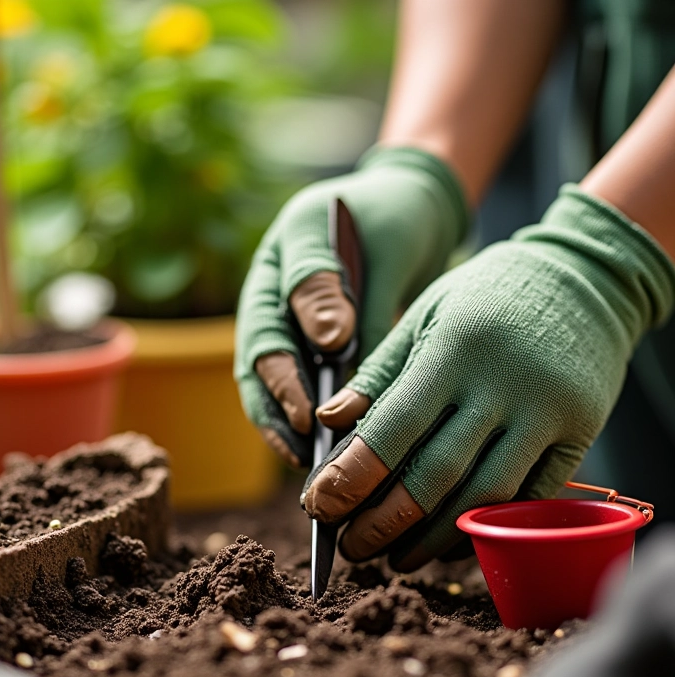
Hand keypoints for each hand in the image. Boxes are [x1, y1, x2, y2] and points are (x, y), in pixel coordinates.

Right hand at [235, 146, 467, 467]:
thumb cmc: (387, 215)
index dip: (284, 380)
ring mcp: (300, 330)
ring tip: (316, 465)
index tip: (311, 413)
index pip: (266, 336)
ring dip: (294, 426)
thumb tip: (329, 344)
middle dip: (281, 416)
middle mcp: (277, 307)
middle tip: (307, 457)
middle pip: (263, 372)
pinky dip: (326, 419)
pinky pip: (317, 389)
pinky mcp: (327, 349)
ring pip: (282, 388)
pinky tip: (342, 447)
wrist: (415, 209)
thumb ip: (336, 288)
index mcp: (273, 274)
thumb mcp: (360, 237)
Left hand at [302, 186, 674, 568]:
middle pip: (436, 474)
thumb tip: (329, 421)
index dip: (353, 475)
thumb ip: (379, 373)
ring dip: (433, 537)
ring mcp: (549, 412)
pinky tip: (453, 541)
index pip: (394, 427)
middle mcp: (504, 384)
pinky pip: (532, 496)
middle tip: (350, 548)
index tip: (319, 507)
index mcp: (455, 348)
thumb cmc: (486, 294)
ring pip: (485, 496)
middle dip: (384, 521)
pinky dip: (488, 525)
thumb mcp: (426, 314)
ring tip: (394, 557)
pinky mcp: (582, 431)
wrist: (583, 277)